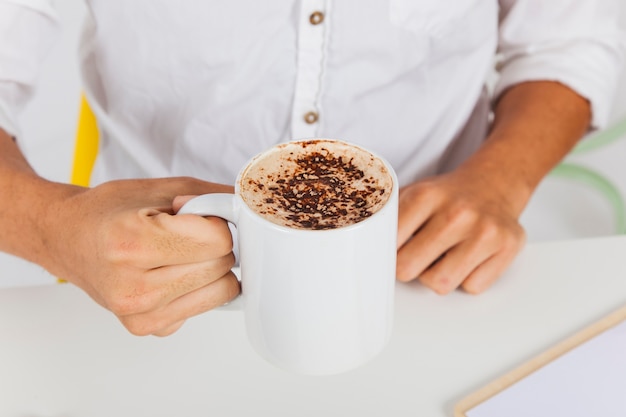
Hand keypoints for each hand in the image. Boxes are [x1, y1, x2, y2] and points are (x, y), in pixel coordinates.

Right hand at [40, 177, 239, 335]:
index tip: (198, 216)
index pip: (217, 240)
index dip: (216, 222)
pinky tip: (170, 273)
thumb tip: (253, 209)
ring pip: (222, 290)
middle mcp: (133, 286)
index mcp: (132, 243)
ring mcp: (139, 313)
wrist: (69, 239)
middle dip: (215, 245)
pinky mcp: (147, 328)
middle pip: (222, 265)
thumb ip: (212, 198)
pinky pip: (206, 306)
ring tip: (179, 253)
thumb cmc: (109, 211)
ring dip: (211, 268)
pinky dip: (198, 288)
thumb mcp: (161, 188)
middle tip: (187, 234)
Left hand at [395, 170, 525, 293]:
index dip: (385, 252)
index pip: (389, 244)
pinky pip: (472, 287)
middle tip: (415, 256)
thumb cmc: (448, 196)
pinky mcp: (508, 246)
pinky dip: (467, 278)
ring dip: (436, 277)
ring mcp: (485, 231)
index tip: (387, 251)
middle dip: (407, 267)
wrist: (496, 182)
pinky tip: (469, 257)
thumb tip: (360, 245)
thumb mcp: (414, 193)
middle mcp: (457, 213)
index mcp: (426, 196)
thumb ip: (389, 217)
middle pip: (408, 269)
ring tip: (443, 256)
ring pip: (440, 284)